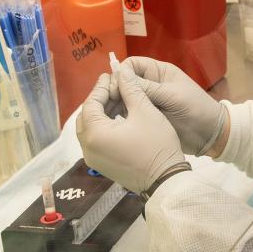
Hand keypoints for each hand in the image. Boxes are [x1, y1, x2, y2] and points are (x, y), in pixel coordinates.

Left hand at [76, 67, 187, 194]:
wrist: (165, 180)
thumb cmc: (156, 144)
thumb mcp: (144, 111)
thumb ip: (130, 88)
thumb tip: (122, 72)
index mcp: (94, 134)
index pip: (90, 104)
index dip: (100, 87)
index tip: (110, 75)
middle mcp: (88, 148)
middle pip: (86, 116)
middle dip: (99, 100)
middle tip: (114, 87)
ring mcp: (93, 159)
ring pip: (90, 129)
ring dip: (102, 113)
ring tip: (118, 101)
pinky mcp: (102, 165)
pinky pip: (96, 141)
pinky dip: (104, 127)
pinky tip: (119, 118)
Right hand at [118, 56, 226, 155]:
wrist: (210, 134)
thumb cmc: (196, 109)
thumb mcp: (172, 96)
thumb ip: (148, 88)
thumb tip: (121, 77)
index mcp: (159, 73)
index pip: (132, 65)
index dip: (121, 73)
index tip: (114, 87)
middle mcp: (151, 85)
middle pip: (125, 82)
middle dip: (116, 90)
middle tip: (108, 104)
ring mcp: (148, 102)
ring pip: (125, 99)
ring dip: (117, 105)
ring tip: (109, 116)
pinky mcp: (147, 118)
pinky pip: (130, 114)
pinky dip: (122, 117)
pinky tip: (116, 124)